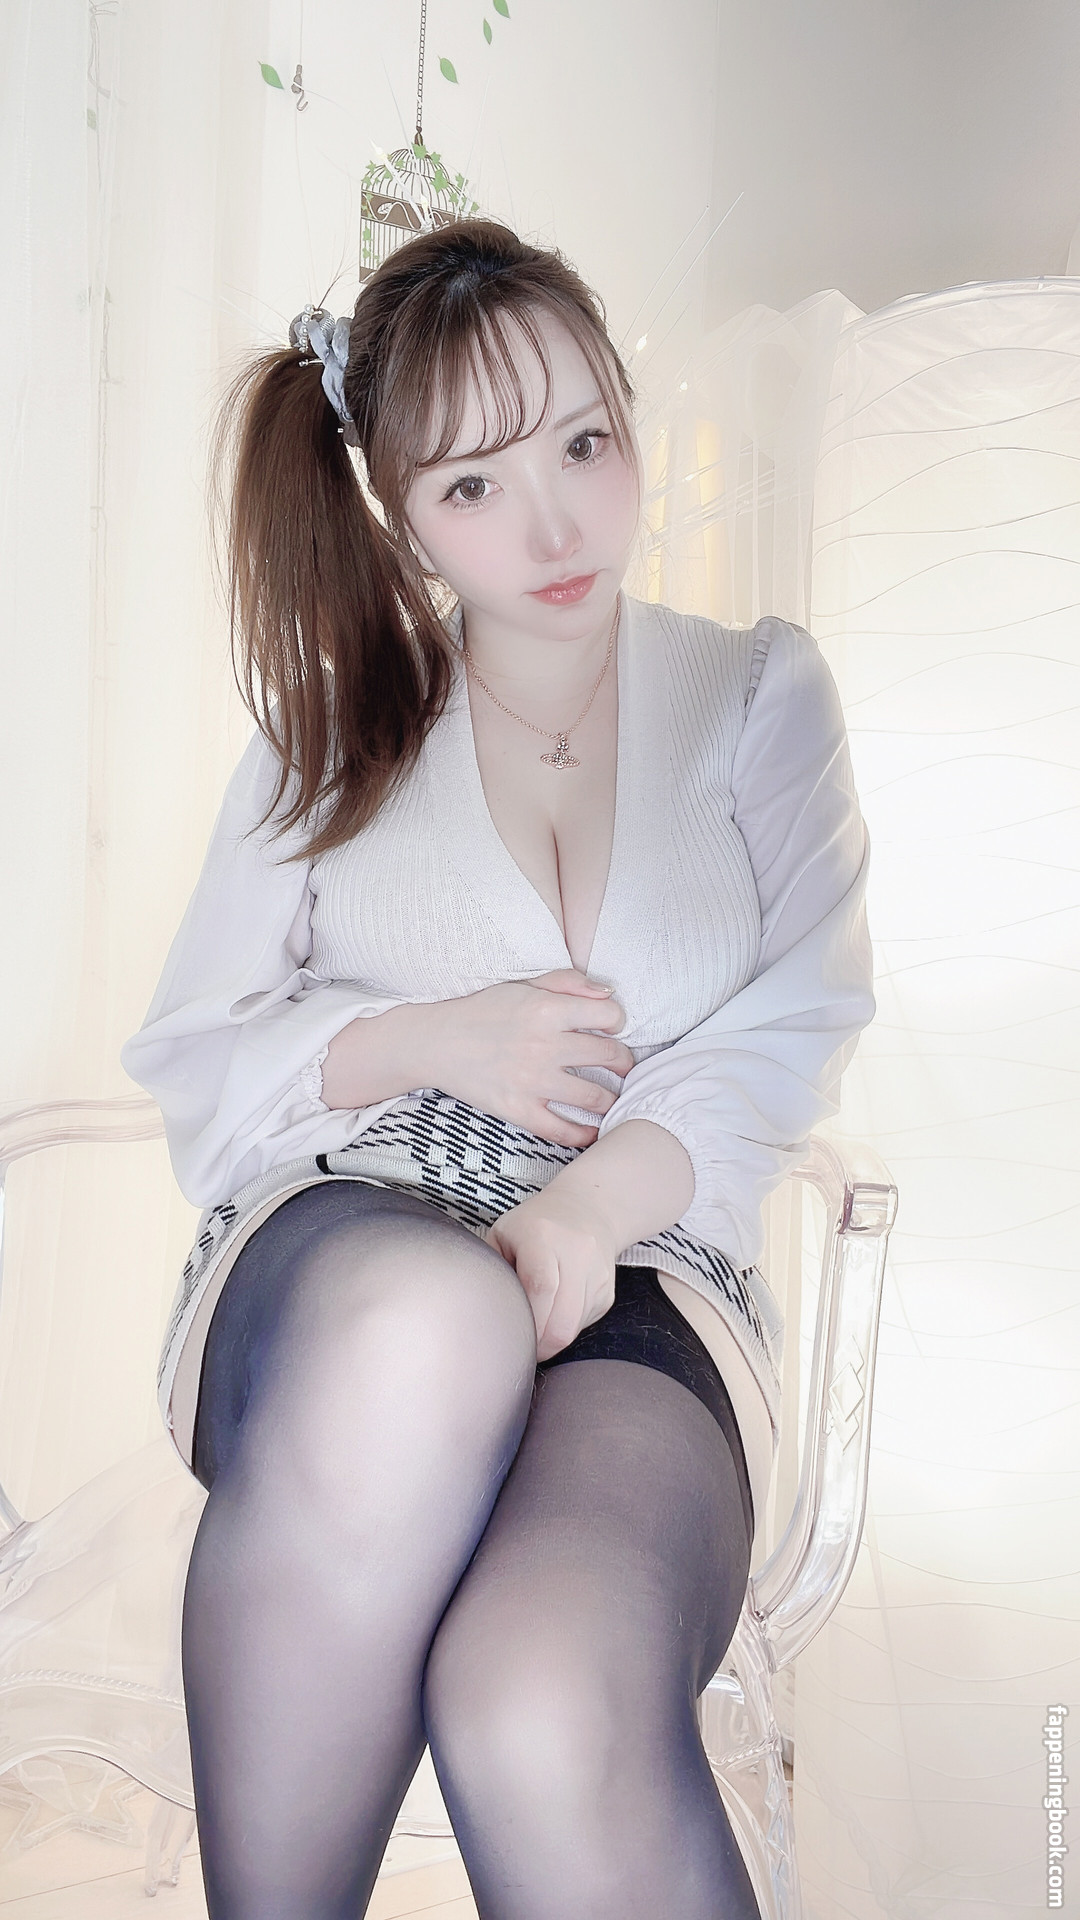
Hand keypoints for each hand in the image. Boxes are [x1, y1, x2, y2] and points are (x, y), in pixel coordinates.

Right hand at [424, 967, 635, 1148]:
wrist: (437, 1043)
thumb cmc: (483, 1012)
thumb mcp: (524, 985)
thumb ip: (568, 982)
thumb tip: (608, 994)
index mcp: (546, 1010)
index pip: (608, 1016)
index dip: (617, 1022)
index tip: (611, 1029)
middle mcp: (544, 1045)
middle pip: (609, 1056)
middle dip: (623, 1062)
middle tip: (623, 1067)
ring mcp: (532, 1081)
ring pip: (594, 1097)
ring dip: (612, 1100)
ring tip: (612, 1098)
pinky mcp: (518, 1109)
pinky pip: (563, 1130)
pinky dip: (585, 1135)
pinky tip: (594, 1131)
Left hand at [483, 1186, 617, 1360]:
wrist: (587, 1208)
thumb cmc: (535, 1224)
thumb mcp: (504, 1233)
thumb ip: (493, 1269)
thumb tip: (484, 1312)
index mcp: (543, 1236)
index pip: (540, 1287)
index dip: (527, 1321)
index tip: (512, 1335)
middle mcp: (577, 1253)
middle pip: (562, 1321)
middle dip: (539, 1344)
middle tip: (521, 1344)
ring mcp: (597, 1274)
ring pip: (573, 1329)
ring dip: (551, 1338)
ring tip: (536, 1322)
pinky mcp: (607, 1292)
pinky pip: (583, 1325)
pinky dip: (565, 1327)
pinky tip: (555, 1309)